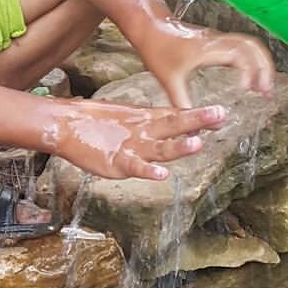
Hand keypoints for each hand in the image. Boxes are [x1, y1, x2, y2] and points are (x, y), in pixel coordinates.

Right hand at [45, 98, 226, 179]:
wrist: (65, 124)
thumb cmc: (96, 122)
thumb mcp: (127, 118)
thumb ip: (148, 122)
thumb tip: (170, 121)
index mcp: (144, 120)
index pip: (176, 116)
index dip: (198, 116)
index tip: (221, 114)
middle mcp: (142, 131)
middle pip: (174, 125)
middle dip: (197, 121)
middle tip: (220, 115)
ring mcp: (130, 146)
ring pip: (159, 148)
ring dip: (179, 147)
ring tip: (197, 143)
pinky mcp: (116, 162)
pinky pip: (135, 167)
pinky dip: (148, 170)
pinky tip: (162, 173)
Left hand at [137, 22, 275, 108]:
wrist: (148, 26)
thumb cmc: (156, 48)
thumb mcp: (168, 80)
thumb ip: (182, 105)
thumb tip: (197, 128)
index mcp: (207, 48)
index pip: (240, 54)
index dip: (251, 71)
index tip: (251, 90)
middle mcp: (215, 40)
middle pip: (252, 46)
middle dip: (265, 67)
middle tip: (267, 92)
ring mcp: (217, 38)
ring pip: (249, 43)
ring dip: (261, 62)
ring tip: (264, 86)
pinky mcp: (215, 39)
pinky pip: (241, 45)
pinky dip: (252, 58)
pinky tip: (249, 77)